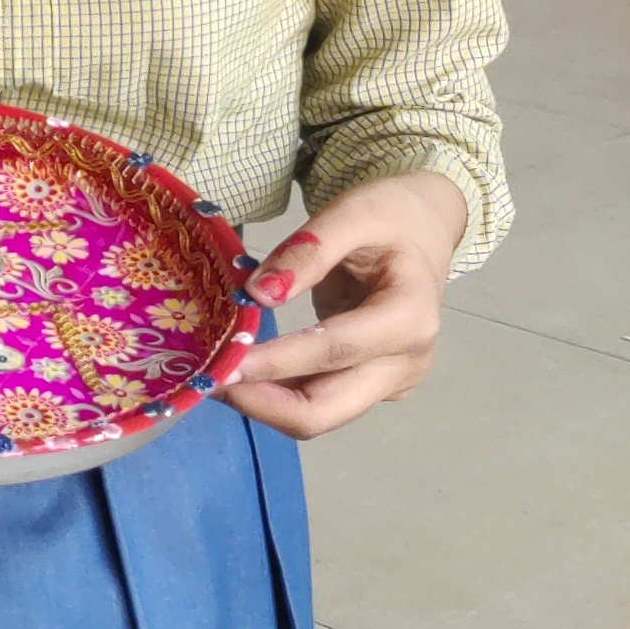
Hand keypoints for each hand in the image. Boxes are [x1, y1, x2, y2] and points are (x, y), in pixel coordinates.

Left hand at [219, 172, 469, 440]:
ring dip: (262, 403)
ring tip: (212, 375)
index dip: (276, 362)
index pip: (334, 351)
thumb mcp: (351, 214)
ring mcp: (391, 380)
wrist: (424, 230)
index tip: (221, 362)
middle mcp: (406, 362)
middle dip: (261, 403)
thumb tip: (258, 294)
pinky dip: (276, 395)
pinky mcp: (373, 384)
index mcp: (410, 317)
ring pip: (318, 414)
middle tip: (205, 378)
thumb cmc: (390, 218)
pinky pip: (318, 400)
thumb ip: (307, 251)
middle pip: (326, 409)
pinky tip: (239, 373)